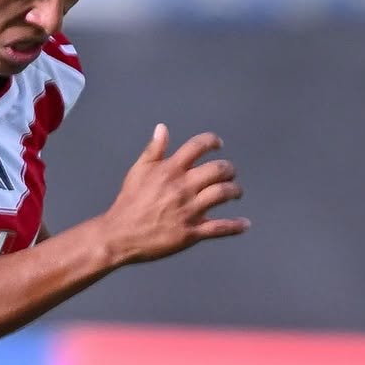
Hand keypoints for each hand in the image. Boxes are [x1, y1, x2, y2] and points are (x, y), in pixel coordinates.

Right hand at [97, 125, 248, 266]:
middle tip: (230, 173)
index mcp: (170, 170)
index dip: (212, 141)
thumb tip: (162, 129)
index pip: (198, 146)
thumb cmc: (128, 203)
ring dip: (235, 191)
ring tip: (236, 192)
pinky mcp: (191, 232)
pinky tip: (244, 224)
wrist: (120, 236)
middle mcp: (182, 187)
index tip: (218, 144)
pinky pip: (220, 228)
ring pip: (223, 194)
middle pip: (218, 169)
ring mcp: (189, 210)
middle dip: (229, 169)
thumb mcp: (137, 171)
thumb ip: (153, 150)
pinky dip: (235, 226)